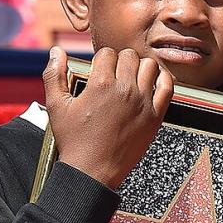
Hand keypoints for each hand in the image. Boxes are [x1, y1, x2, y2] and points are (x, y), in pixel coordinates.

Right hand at [43, 47, 174, 189]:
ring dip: (140, 67)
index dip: (102, 59)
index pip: (107, 53)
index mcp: (101, 85)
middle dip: (120, 60)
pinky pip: (167, 87)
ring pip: (150, 66)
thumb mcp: (57, 106)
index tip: (100, 70)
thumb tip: (56, 51)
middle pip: (129, 56)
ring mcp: (143, 103)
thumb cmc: (75, 141)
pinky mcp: (155, 116)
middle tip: (115, 74)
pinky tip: (153, 82)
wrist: (92, 171)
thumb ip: (54, 75)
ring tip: (132, 77)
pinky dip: (163, 79)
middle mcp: (125, 90)